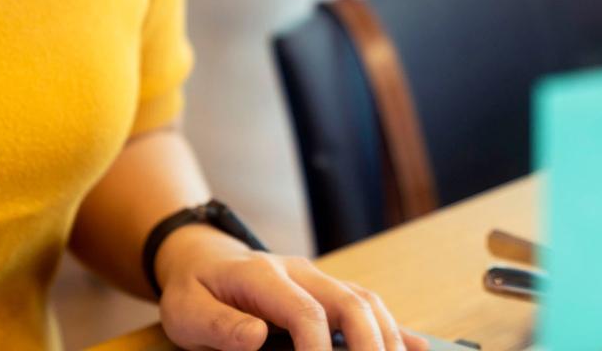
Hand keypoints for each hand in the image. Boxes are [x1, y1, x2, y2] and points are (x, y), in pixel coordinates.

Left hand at [154, 224, 430, 350]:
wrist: (203, 258)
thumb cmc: (195, 290)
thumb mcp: (186, 310)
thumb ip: (216, 326)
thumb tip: (255, 338)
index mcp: (263, 275)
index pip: (304, 311)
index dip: (317, 349)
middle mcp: (299, 271)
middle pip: (350, 301)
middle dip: (369, 346)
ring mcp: (318, 278)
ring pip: (366, 301)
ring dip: (386, 338)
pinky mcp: (328, 290)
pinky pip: (367, 304)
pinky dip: (392, 328)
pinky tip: (415, 348)